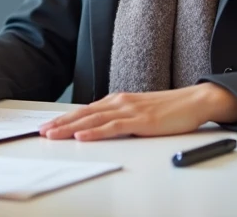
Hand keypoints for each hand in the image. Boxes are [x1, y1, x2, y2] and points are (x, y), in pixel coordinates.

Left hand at [38, 84, 236, 140]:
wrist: (194, 101)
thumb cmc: (169, 109)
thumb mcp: (139, 112)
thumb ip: (121, 117)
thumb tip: (102, 127)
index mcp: (118, 100)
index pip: (85, 111)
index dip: (65, 118)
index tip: (48, 126)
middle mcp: (120, 102)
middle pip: (84, 114)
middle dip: (61, 123)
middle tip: (42, 131)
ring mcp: (130, 110)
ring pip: (93, 120)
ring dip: (71, 128)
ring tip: (53, 134)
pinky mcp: (141, 121)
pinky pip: (113, 127)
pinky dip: (95, 132)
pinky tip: (83, 136)